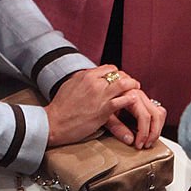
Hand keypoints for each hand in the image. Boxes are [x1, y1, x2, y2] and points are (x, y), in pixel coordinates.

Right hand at [45, 65, 165, 149]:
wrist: (54, 123)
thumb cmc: (60, 106)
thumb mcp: (70, 85)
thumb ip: (82, 78)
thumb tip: (90, 75)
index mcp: (86, 75)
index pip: (109, 68)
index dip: (117, 73)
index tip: (120, 78)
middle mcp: (94, 82)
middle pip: (118, 74)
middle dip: (127, 78)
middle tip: (131, 84)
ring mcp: (100, 96)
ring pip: (123, 84)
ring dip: (132, 86)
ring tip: (137, 89)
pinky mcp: (103, 110)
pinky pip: (122, 101)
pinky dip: (130, 99)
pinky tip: (134, 100)